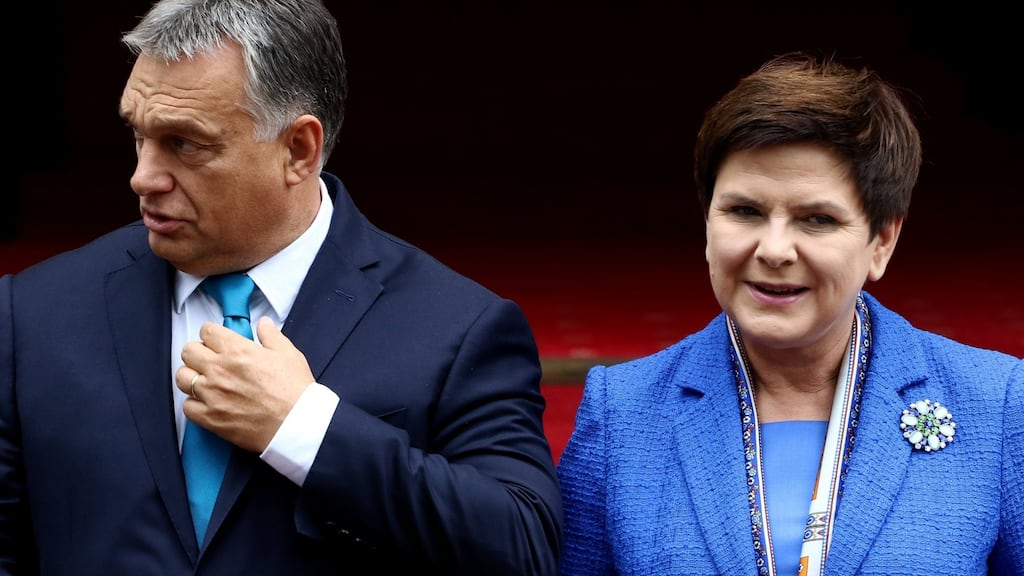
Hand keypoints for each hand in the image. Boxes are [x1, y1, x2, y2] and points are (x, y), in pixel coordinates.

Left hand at [177, 316, 314, 451]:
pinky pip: (187, 406)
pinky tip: (207, 403)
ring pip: (182, 377)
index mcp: (238, 350)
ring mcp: (212, 394)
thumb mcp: (288, 354)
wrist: (297, 424)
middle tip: (209, 359)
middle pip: (188, 351)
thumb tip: (264, 324)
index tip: (216, 341)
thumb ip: (271, 335)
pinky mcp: (210, 418)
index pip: (207, 331)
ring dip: (191, 376)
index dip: (212, 334)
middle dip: (198, 352)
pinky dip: (194, 404)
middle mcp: (219, 370)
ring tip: (205, 380)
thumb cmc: (295, 391)